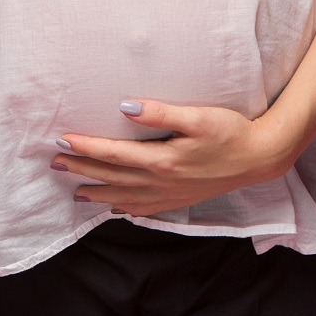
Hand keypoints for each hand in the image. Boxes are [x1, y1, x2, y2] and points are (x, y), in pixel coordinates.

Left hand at [50, 100, 298, 216]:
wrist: (260, 158)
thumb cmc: (230, 131)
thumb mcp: (197, 116)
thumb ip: (160, 113)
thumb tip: (125, 106)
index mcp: (162, 160)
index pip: (113, 154)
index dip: (86, 147)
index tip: (62, 140)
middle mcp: (162, 182)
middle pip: (113, 176)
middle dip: (82, 169)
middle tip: (55, 162)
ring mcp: (171, 194)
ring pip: (124, 196)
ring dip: (97, 191)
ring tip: (75, 191)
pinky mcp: (180, 199)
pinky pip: (145, 209)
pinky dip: (125, 208)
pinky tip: (115, 208)